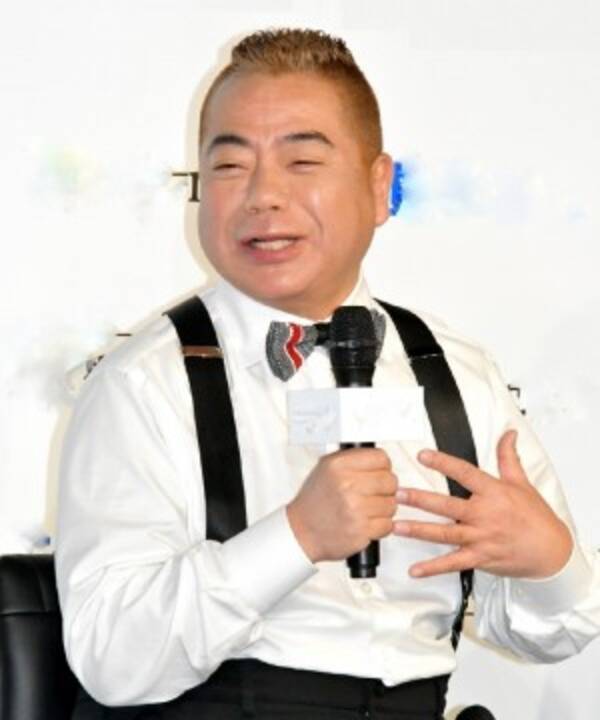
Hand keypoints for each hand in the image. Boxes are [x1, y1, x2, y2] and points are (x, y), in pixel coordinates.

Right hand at [287, 448, 397, 562]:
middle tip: (374, 493)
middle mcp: (347, 484)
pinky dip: (380, 526)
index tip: (378, 473)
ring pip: (391, 504)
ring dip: (383, 509)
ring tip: (367, 509)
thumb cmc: (315, 501)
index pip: (381, 458)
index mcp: (339, 465)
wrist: (301, 531)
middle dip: (386, 489)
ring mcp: (355, 508)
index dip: (383, 467)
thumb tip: (381, 459)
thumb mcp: (326, 468)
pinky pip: (387, 525)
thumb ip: (353, 459)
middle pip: (390, 481)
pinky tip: (366, 522)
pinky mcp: (361, 530)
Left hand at [393, 430, 572, 578]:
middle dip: (420, 499)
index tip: (423, 455)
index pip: (464, 473)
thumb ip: (508, 457)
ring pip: (445, 533)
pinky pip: (453, 564)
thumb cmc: (535, 517)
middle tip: (397, 494)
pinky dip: (433, 568)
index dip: (443, 463)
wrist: (551, 551)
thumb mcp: (521, 482)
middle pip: (447, 505)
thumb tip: (509, 434)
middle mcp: (484, 515)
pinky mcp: (480, 558)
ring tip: (396, 526)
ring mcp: (481, 538)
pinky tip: (415, 570)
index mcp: (493, 493)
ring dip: (418, 530)